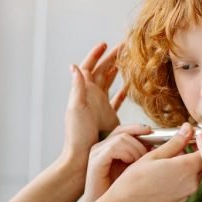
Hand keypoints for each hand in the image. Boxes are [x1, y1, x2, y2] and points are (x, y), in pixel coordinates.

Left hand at [63, 42, 125, 160]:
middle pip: (102, 71)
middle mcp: (91, 97)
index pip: (89, 67)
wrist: (83, 157)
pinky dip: (122, 92)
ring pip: (109, 83)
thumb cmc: (77, 135)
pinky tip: (128, 87)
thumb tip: (74, 66)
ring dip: (116, 71)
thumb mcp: (76, 108)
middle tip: (124, 47)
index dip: (96, 55)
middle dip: (111, 58)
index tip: (104, 44)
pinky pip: (116, 101)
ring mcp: (100, 106)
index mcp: (83, 92)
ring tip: (126, 61)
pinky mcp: (109, 117)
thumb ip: (77, 87)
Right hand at [80, 124, 151, 201]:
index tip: (156, 135)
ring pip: (123, 137)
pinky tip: (132, 165)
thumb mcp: (136, 171)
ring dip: (137, 150)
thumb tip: (160, 145)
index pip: (126, 130)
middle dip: (142, 141)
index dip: (141, 130)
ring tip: (140, 165)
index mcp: (110, 148)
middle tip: (151, 154)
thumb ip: (144, 156)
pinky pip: (115, 146)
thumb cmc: (122, 196)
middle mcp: (102, 147)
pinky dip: (127, 154)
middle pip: (124, 130)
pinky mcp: (96, 160)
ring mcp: (97, 152)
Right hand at [103, 123, 201, 201]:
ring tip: (173, 154)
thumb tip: (187, 129)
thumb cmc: (135, 181)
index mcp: (187, 168)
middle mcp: (192, 182)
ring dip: (189, 163)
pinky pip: (188, 182)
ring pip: (195, 173)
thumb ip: (174, 143)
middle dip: (197, 151)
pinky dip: (183, 173)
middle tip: (185, 140)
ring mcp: (187, 193)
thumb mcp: (154, 156)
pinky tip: (168, 169)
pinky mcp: (180, 200)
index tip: (196, 133)